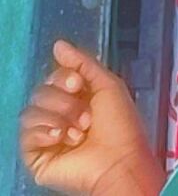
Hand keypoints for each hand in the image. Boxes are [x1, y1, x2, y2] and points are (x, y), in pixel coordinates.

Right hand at [19, 38, 164, 194]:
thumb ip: (82, 62)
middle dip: (64, 101)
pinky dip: (46, 132)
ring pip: (31, 112)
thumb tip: (59, 45)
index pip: (54, 76)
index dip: (63, 76)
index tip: (77, 83)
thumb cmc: (121, 126)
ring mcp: (48, 135)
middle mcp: (60, 114)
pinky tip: (62, 138)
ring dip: (58, 117)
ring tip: (79, 131)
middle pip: (41, 92)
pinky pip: (27, 134)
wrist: (119, 161)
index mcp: (77, 96)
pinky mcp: (38, 156)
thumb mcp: (107, 84)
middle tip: (85, 115)